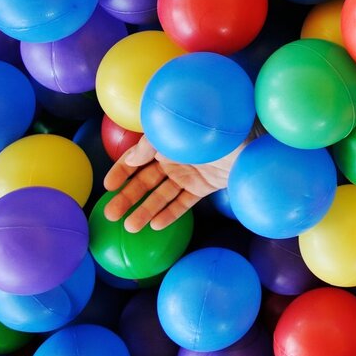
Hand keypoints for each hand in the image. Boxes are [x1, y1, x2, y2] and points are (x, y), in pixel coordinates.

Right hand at [103, 136, 244, 232]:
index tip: (108, 187)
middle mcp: (174, 159)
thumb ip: (152, 144)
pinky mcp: (204, 186)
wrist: (248, 138)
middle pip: (145, 181)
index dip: (121, 171)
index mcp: (165, 143)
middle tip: (110, 216)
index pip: (136, 158)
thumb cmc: (210, 128)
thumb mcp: (176, 133)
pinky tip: (156, 226)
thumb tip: (131, 158)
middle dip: (127, 198)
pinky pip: (184, 202)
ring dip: (145, 211)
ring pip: (162, 195)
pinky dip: (170, 214)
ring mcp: (189, 174)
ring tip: (130, 228)